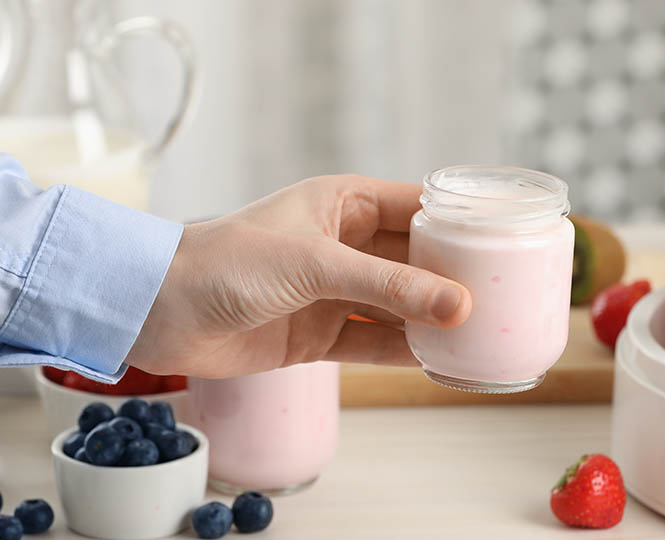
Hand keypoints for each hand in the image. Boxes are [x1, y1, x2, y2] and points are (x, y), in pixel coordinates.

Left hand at [125, 175, 471, 377]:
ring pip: (399, 305)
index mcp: (342, 203)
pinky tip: (440, 360)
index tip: (503, 239)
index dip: (460, 221)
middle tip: (502, 293)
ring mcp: (333, 292)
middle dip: (454, 277)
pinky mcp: (319, 335)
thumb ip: (388, 286)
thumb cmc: (226, 261)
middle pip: (415, 259)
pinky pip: (374, 343)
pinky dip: (405, 352)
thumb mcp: (315, 264)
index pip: (416, 206)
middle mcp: (342, 245)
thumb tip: (458, 305)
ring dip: (434, 319)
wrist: (160, 311)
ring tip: (482, 331)